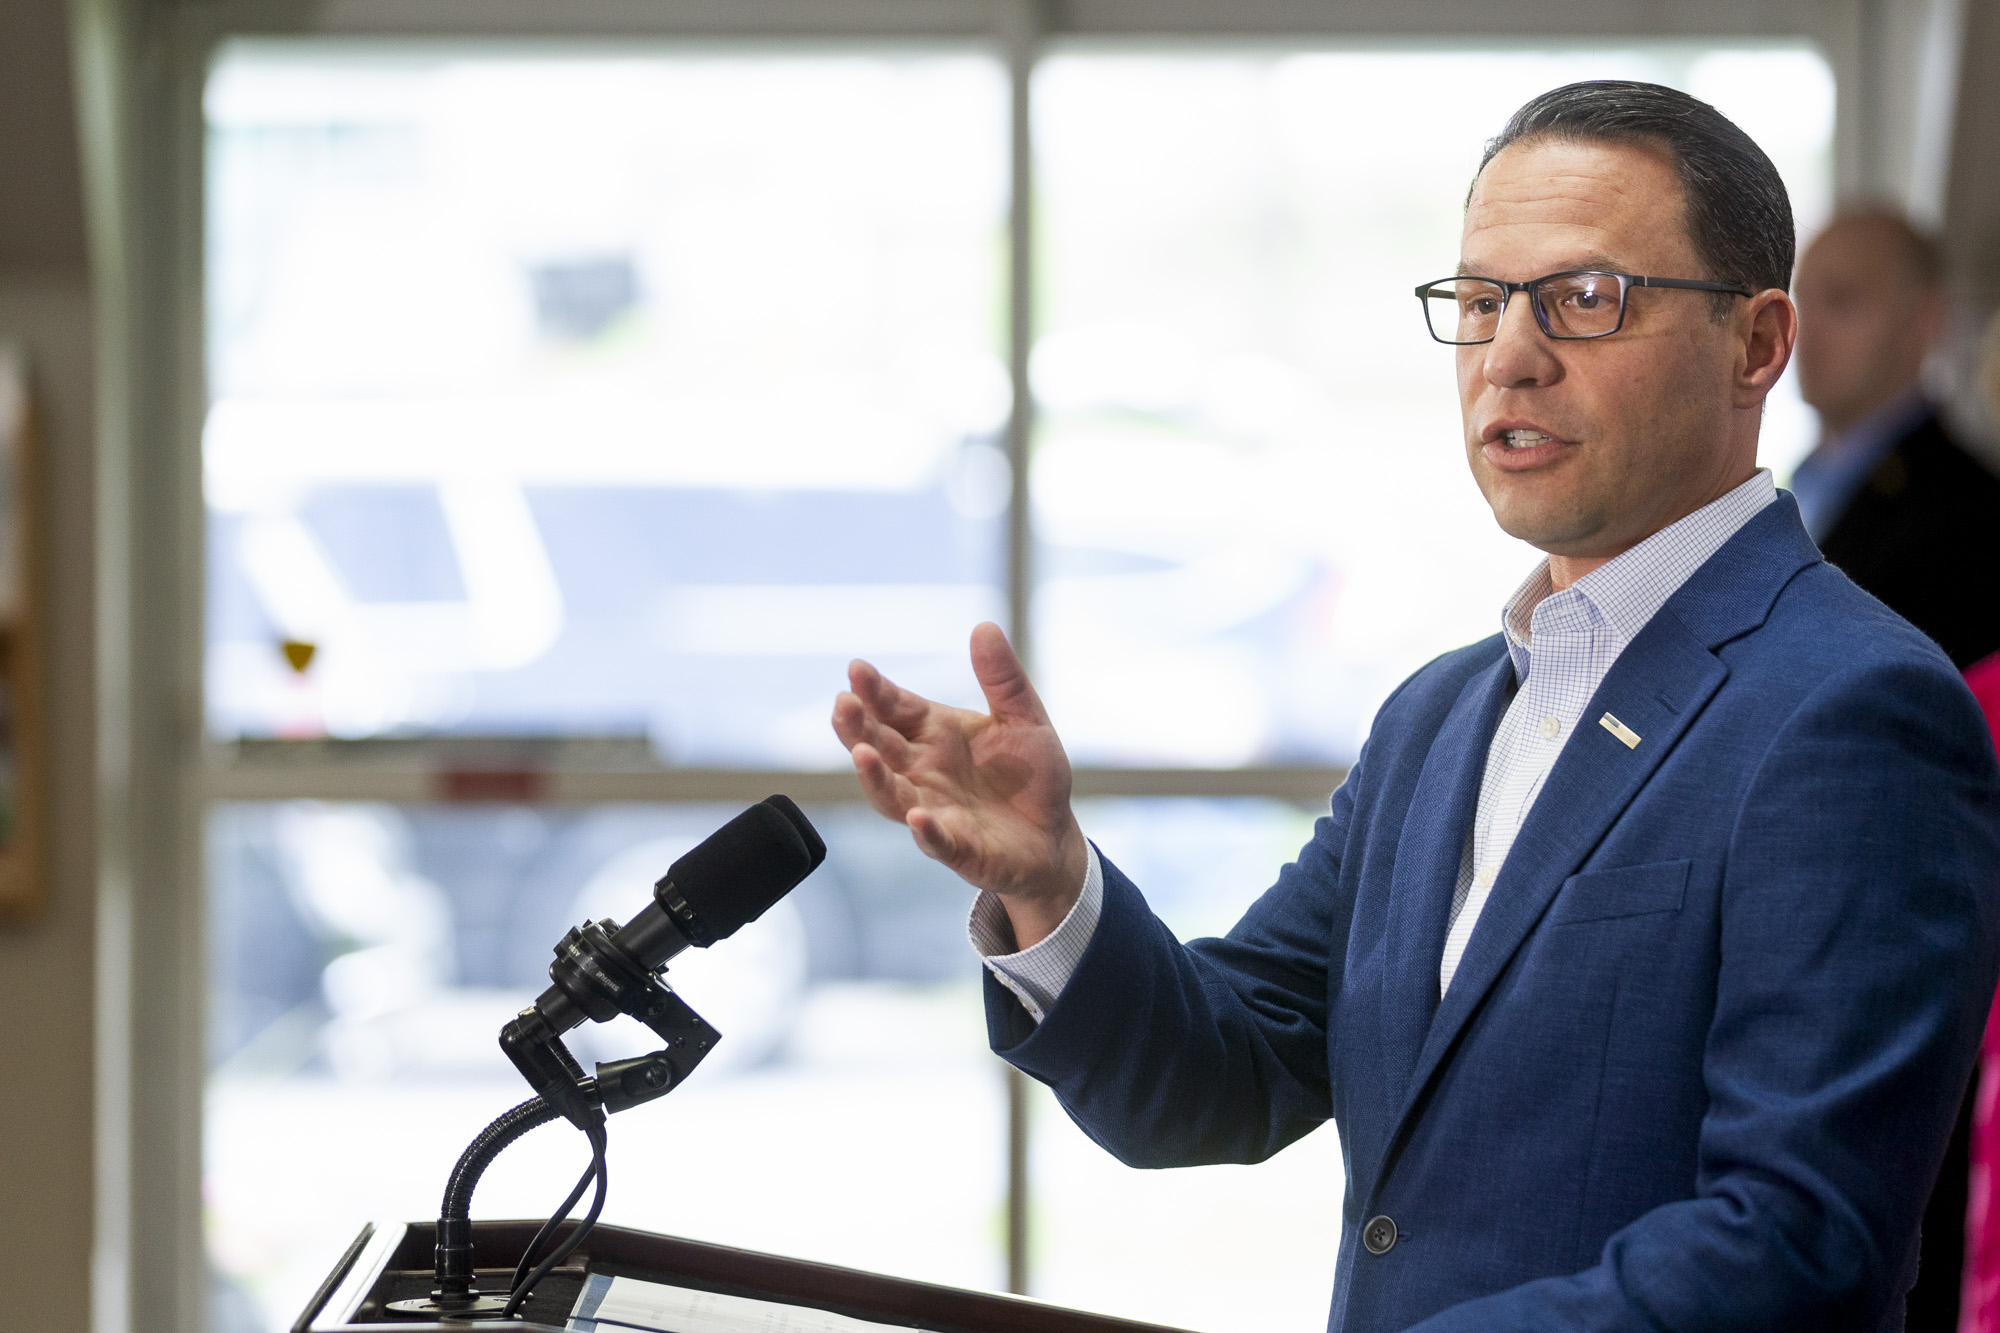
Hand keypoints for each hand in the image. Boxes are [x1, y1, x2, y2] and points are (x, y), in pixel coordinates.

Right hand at [831, 622, 1086, 948]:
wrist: (1053, 836)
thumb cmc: (1031, 776)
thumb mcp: (1024, 717)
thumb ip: (1002, 678)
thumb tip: (984, 627)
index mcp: (935, 733)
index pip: (895, 708)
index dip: (874, 690)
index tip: (857, 669)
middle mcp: (923, 771)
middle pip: (879, 747)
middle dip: (857, 727)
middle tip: (842, 704)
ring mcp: (936, 810)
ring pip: (892, 795)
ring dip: (874, 777)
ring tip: (862, 755)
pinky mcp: (959, 848)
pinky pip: (937, 841)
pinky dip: (926, 831)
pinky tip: (919, 817)